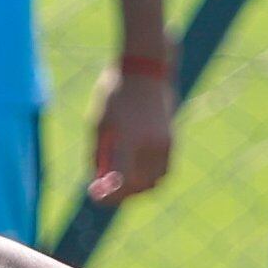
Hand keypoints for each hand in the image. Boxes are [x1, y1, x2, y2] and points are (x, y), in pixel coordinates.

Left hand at [86, 65, 177, 203]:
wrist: (145, 70)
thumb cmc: (115, 94)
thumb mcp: (98, 123)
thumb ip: (98, 154)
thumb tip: (97, 181)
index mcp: (128, 139)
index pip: (121, 181)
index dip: (109, 196)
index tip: (96, 197)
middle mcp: (150, 144)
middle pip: (138, 186)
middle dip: (122, 194)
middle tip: (107, 193)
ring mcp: (164, 143)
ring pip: (155, 182)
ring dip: (139, 189)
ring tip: (122, 183)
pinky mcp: (172, 141)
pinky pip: (164, 171)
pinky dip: (152, 178)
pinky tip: (137, 173)